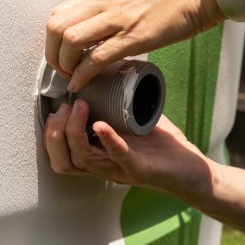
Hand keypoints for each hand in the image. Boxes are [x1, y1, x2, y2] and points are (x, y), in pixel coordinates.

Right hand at [43, 99, 214, 200]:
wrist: (192, 170)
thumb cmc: (162, 148)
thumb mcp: (134, 123)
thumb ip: (119, 105)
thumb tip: (110, 73)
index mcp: (99, 157)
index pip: (61, 155)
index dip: (51, 133)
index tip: (59, 106)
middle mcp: (104, 167)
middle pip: (63, 161)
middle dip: (55, 133)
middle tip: (65, 108)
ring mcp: (120, 170)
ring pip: (83, 159)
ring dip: (75, 131)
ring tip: (80, 107)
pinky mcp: (140, 170)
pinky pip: (119, 157)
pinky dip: (108, 139)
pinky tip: (100, 124)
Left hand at [45, 0, 222, 91]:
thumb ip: (108, 9)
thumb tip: (96, 29)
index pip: (58, 15)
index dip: (52, 41)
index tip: (61, 57)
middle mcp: (103, 3)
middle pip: (56, 28)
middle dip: (53, 55)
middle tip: (63, 71)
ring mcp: (117, 19)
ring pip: (71, 42)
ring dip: (66, 66)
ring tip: (74, 78)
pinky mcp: (134, 37)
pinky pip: (97, 57)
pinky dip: (83, 75)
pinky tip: (82, 84)